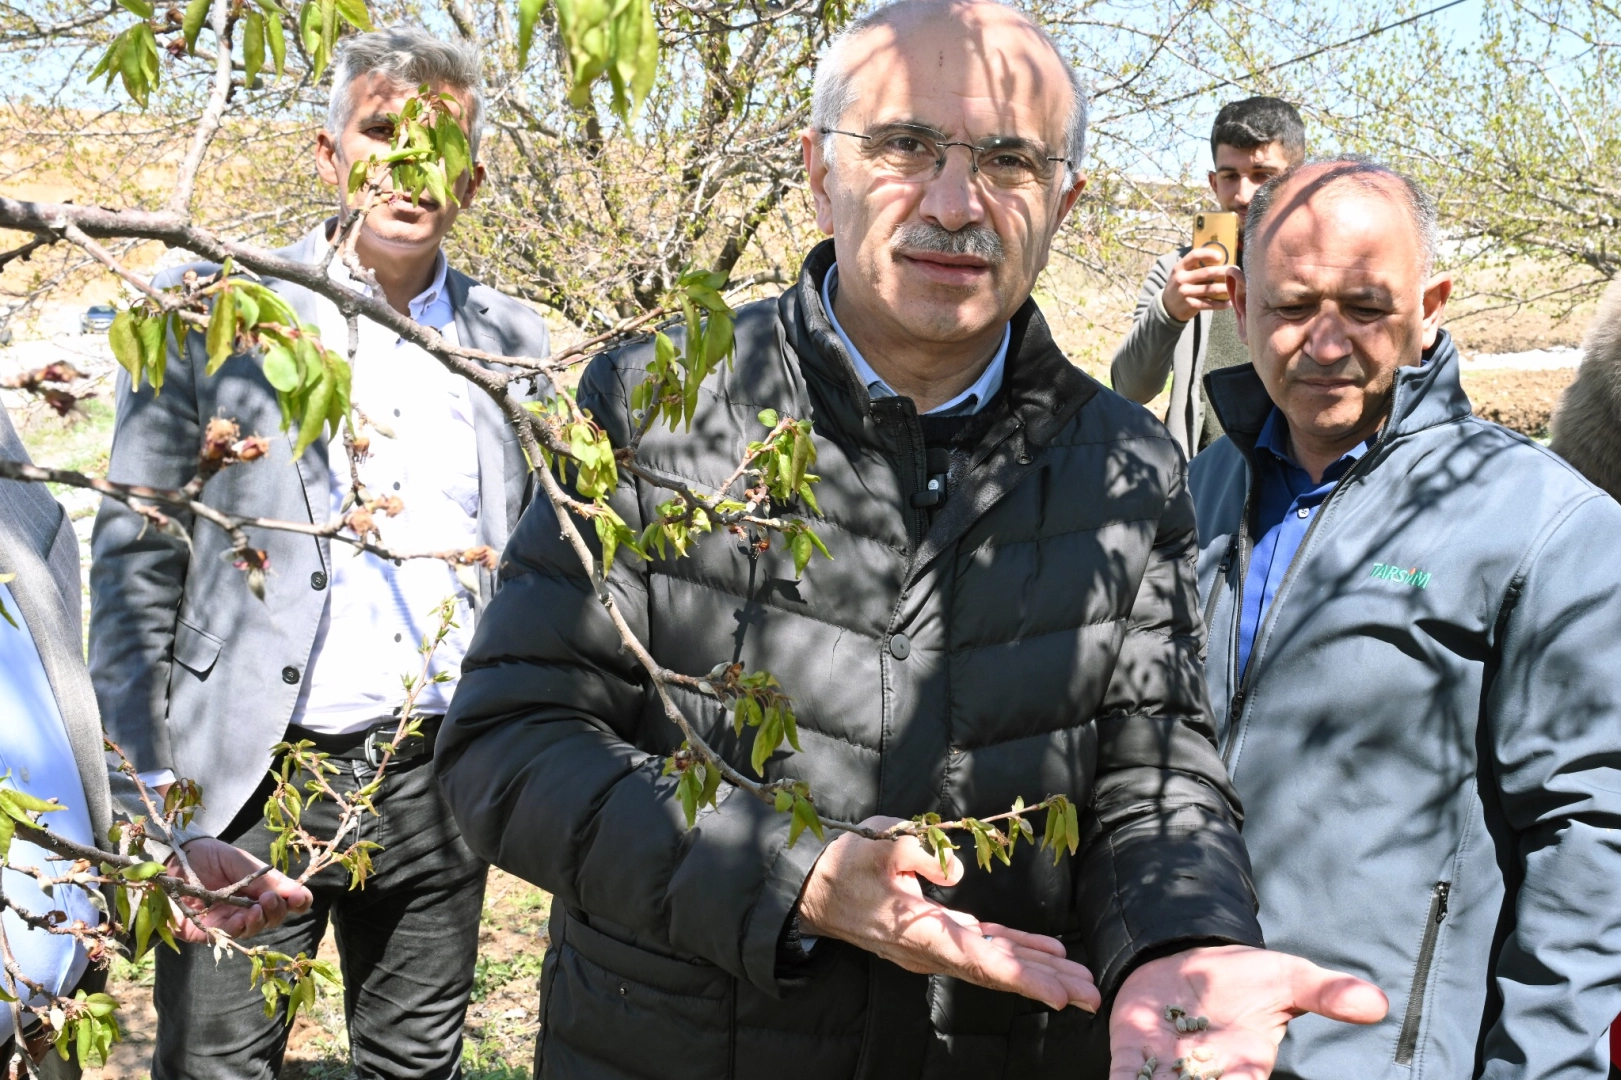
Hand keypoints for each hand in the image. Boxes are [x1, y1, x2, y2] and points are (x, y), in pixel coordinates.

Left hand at [166, 838, 313, 942]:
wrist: (172, 857)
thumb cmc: (210, 857)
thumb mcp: (241, 862)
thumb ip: (266, 879)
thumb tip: (299, 893)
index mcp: (259, 891)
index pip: (286, 903)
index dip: (297, 903)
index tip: (300, 898)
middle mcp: (246, 909)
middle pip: (271, 920)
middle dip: (276, 912)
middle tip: (271, 899)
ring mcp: (226, 922)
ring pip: (251, 931)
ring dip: (258, 922)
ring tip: (257, 908)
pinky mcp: (204, 932)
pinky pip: (225, 937)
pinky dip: (236, 929)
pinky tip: (241, 918)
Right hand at [796, 816, 1100, 1012]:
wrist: (815, 887)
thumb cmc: (847, 864)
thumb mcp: (878, 845)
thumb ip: (919, 855)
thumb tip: (958, 872)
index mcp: (920, 932)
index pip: (978, 961)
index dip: (1021, 977)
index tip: (1057, 995)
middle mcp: (933, 949)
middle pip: (997, 971)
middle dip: (1046, 984)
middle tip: (1092, 995)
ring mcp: (937, 945)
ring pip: (996, 963)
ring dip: (1040, 972)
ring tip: (1082, 982)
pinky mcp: (939, 934)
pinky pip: (986, 948)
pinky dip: (1018, 951)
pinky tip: (1050, 954)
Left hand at [1108, 945, 1387, 1078]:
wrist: (1190, 955)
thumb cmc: (1245, 977)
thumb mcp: (1288, 978)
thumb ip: (1327, 992)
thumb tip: (1377, 1002)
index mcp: (1247, 1068)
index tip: (1241, 1077)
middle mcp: (1206, 1076)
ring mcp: (1166, 1069)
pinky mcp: (1132, 1054)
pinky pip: (1123, 1079)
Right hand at [1161, 248, 1232, 321]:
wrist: (1167, 307)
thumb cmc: (1181, 286)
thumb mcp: (1181, 273)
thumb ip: (1194, 266)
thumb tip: (1221, 259)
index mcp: (1179, 267)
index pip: (1194, 255)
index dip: (1208, 254)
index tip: (1220, 257)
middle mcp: (1181, 279)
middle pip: (1207, 272)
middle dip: (1224, 271)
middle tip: (1236, 271)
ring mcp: (1185, 293)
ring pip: (1211, 289)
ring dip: (1226, 288)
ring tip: (1237, 287)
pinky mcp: (1190, 305)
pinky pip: (1209, 304)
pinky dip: (1221, 304)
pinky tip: (1229, 302)